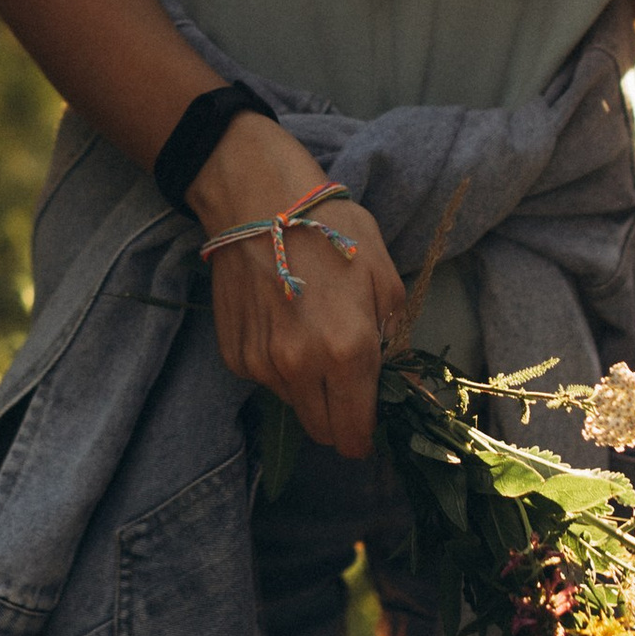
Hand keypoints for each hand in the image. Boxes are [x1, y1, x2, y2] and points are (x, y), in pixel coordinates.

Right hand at [186, 111, 405, 463]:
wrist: (257, 200)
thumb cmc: (329, 229)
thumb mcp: (385, 275)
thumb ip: (395, 336)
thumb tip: (400, 380)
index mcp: (347, 351)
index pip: (355, 433)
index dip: (366, 435)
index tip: (370, 422)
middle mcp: (300, 368)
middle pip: (322, 432)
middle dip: (339, 418)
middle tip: (347, 383)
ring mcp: (261, 364)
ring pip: (293, 404)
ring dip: (308, 388)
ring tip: (311, 335)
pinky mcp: (234, 354)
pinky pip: (264, 379)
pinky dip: (277, 365)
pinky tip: (281, 321)